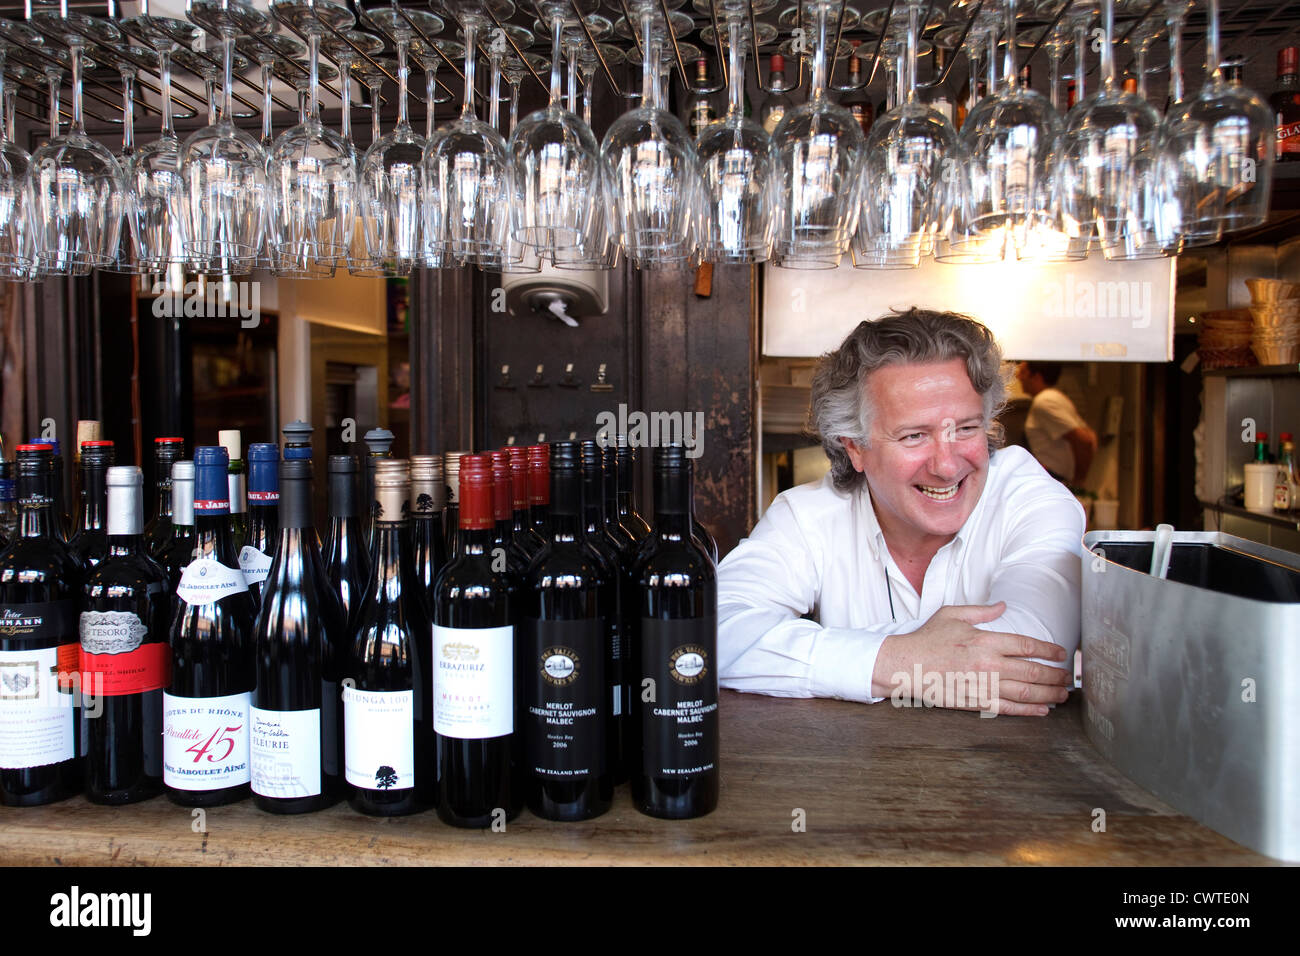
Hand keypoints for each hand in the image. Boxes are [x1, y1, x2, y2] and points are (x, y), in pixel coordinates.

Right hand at [870, 602, 1070, 715]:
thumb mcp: (952, 615)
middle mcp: (988, 664)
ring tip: (1061, 694)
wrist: (906, 665)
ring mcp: (983, 685)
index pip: (1027, 645)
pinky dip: (1028, 710)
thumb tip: (1003, 606)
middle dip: (1054, 675)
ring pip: (1025, 692)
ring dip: (1048, 694)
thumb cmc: (927, 639)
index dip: (1048, 650)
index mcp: (985, 640)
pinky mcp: (975, 701)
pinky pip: (1008, 707)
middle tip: (1067, 678)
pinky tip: (1042, 710)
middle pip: (1032, 671)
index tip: (1061, 653)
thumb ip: (981, 611)